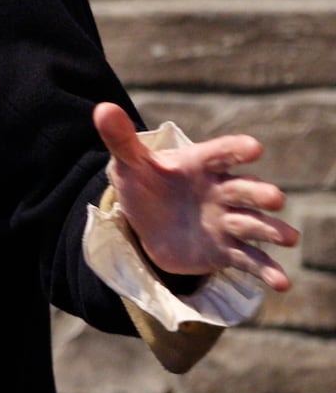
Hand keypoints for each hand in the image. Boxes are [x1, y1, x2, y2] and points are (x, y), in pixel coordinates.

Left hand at [93, 102, 298, 291]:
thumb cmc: (144, 183)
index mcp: (201, 164)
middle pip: (246, 189)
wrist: (147, 219)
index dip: (237, 150)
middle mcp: (222, 191)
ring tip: (289, 238)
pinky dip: (266, 270)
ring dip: (272, 230)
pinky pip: (249, 259)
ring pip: (254, 224)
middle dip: (260, 193)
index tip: (253, 148)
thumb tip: (103, 109)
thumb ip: (121, 138)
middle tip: (274, 198)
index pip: (222, 153)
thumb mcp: (130, 163)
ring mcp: (227, 221)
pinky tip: (282, 283)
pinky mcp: (226, 250)